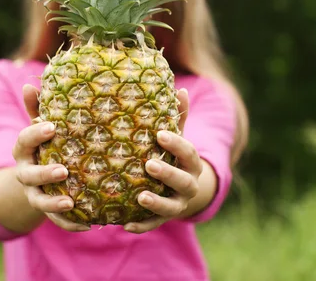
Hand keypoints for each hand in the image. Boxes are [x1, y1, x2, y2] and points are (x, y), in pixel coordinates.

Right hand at [13, 84, 90, 231]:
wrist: (38, 177)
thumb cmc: (46, 144)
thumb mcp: (41, 127)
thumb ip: (37, 108)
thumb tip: (29, 83)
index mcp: (24, 149)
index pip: (24, 140)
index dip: (35, 133)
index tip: (52, 126)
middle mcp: (26, 172)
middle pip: (30, 174)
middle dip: (45, 173)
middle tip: (64, 170)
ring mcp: (35, 192)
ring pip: (39, 200)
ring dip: (54, 202)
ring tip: (71, 201)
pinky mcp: (47, 210)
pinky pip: (56, 220)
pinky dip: (69, 223)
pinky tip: (87, 223)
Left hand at [124, 88, 204, 233]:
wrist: (183, 190)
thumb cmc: (174, 156)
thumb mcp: (177, 137)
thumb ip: (178, 117)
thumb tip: (181, 89)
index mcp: (191, 163)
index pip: (188, 152)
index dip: (176, 144)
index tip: (160, 135)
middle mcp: (187, 185)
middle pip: (182, 181)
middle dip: (167, 174)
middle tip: (149, 165)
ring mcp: (176, 204)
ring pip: (170, 207)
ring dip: (156, 203)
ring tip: (140, 197)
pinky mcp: (162, 218)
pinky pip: (152, 225)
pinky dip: (140, 226)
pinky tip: (125, 225)